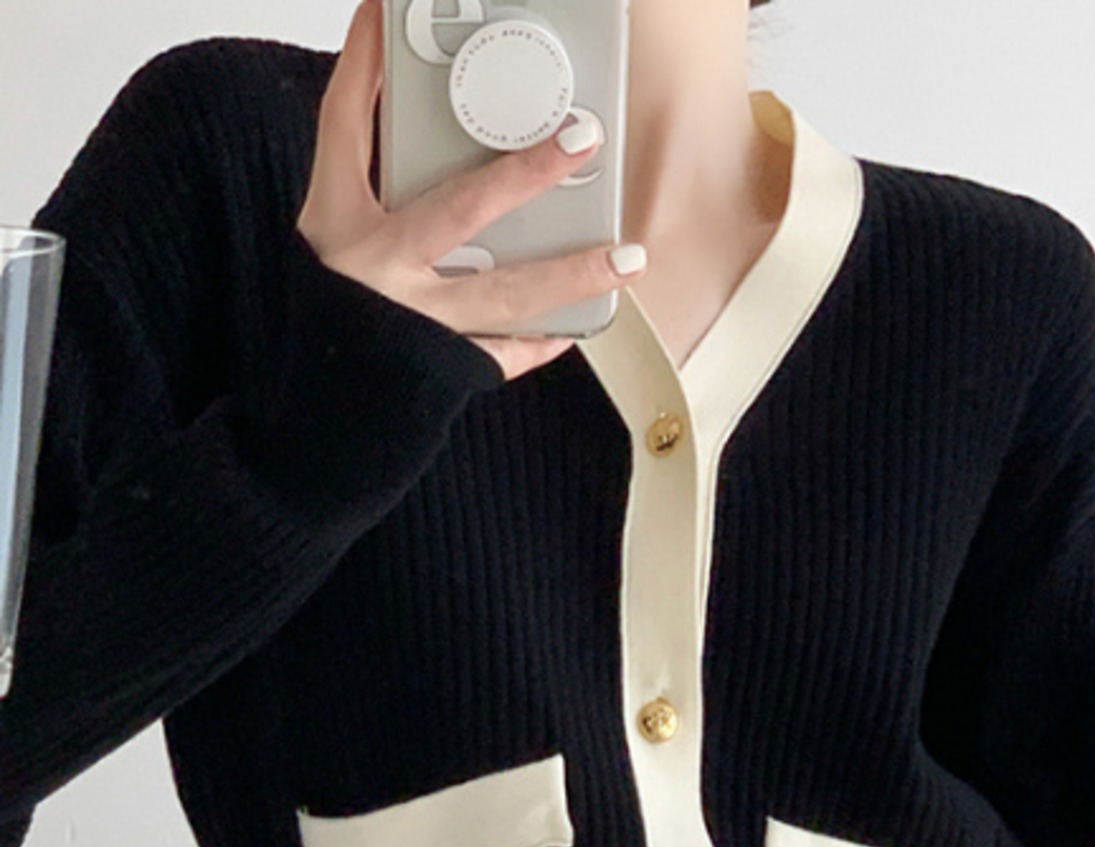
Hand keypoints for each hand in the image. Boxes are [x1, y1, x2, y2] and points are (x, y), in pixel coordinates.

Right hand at [295, 0, 646, 382]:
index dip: (366, 64)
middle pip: (455, 211)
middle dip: (522, 174)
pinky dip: (544, 338)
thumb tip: (406, 99)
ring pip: (504, 293)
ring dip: (571, 272)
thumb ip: (372, 172)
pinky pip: (506, 353)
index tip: (385, 8)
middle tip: (582, 139)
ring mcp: (415, 323)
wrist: (321, 414)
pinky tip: (583, 321)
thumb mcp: (333, 232)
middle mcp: (375, 269)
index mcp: (337, 222)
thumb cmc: (335, 309)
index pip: (347, 125)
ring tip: (627, 255)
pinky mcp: (444, 369)